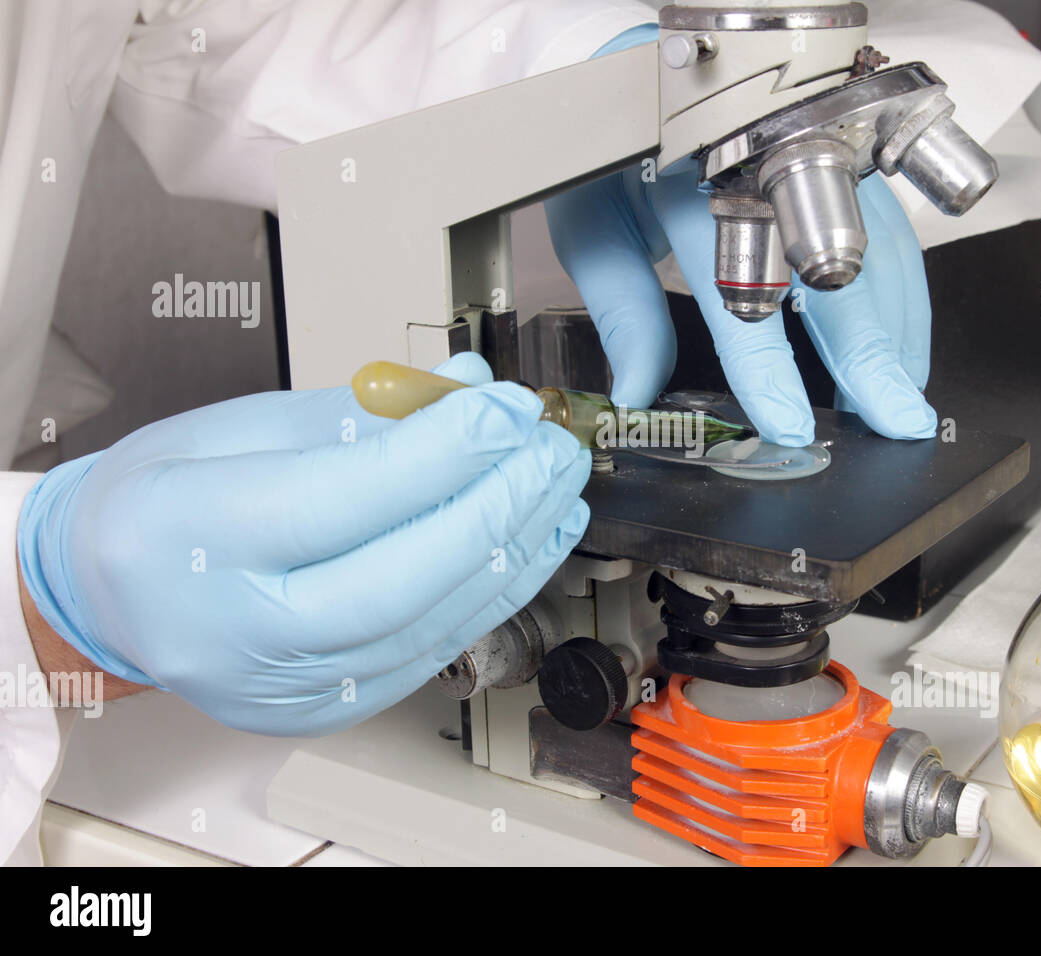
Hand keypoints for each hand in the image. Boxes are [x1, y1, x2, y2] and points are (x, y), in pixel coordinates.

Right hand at [16, 353, 590, 735]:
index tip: (506, 407)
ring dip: (513, 550)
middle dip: (495, 506)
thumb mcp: (242, 427)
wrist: (109, 595)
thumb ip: (365, 414)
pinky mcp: (327, 709)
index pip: (339, 498)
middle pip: (396, 580)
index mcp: (190, 536)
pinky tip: (532, 540)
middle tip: (548, 446)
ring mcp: (282, 687)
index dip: (442, 452)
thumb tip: (472, 389)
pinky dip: (493, 591)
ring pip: (427, 625)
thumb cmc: (167, 499)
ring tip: (556, 485)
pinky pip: (431, 651)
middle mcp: (234, 631)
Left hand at [544, 168, 936, 444]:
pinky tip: (899, 344)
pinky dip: (902, 295)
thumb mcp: (594, 223)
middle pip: (835, 268)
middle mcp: (768, 163)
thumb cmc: (619, 146)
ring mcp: (820, 156)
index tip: (789, 421)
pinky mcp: (848, 159)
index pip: (738, 287)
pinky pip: (892, 233)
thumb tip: (637, 391)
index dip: (766, 364)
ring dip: (896, 330)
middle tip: (893, 419)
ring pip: (881, 249)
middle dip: (870, 353)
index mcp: (691, 181)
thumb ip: (624, 310)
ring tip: (896, 395)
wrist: (649, 68)